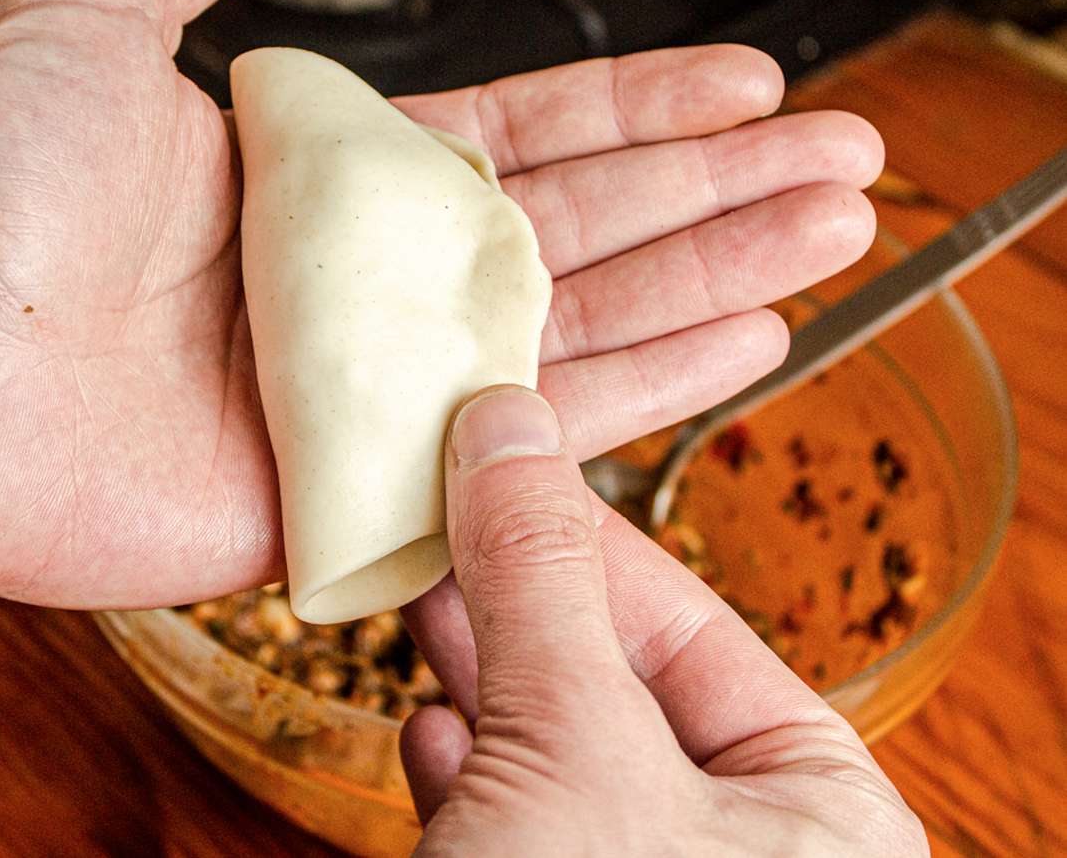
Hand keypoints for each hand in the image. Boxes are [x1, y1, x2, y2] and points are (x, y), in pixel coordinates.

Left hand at [0, 0, 881, 606]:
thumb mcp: (98, 3)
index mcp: (323, 184)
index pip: (523, 139)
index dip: (639, 109)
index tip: (747, 81)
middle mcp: (361, 287)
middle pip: (582, 229)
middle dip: (718, 189)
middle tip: (844, 157)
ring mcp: (370, 391)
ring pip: (580, 326)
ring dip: (715, 277)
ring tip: (832, 232)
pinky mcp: (358, 489)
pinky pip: (524, 444)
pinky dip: (639, 395)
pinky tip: (742, 346)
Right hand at [400, 386, 924, 855]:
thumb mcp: (574, 745)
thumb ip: (540, 579)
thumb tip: (509, 426)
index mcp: (820, 814)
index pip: (697, 628)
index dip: (586, 538)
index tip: (503, 465)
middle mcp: (747, 849)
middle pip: (617, 680)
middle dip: (518, 601)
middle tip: (447, 517)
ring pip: (558, 748)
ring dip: (480, 675)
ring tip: (421, 592)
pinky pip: (515, 821)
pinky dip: (469, 769)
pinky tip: (429, 730)